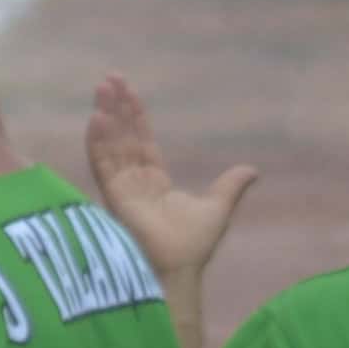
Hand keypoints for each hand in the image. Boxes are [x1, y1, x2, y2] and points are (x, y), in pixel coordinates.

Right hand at [80, 73, 257, 295]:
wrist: (179, 268)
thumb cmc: (194, 245)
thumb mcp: (218, 207)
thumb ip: (230, 185)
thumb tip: (252, 170)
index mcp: (154, 181)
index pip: (142, 140)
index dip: (135, 115)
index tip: (128, 90)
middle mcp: (134, 181)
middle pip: (123, 136)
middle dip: (117, 107)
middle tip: (109, 79)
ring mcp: (122, 188)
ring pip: (110, 144)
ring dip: (105, 116)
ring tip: (101, 88)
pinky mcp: (113, 196)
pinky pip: (103, 164)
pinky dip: (98, 141)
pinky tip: (96, 118)